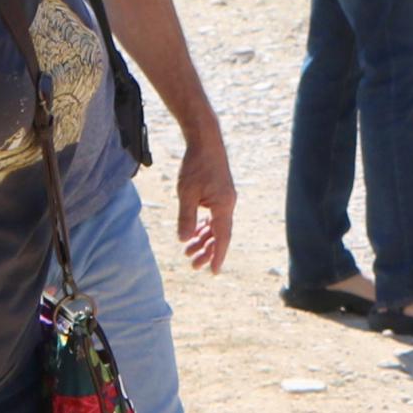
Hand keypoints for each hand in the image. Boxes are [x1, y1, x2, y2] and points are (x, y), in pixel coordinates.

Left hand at [172, 125, 237, 274]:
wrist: (205, 141)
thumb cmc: (195, 165)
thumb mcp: (186, 193)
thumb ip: (186, 217)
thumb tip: (184, 239)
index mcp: (223, 206)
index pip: (222, 237)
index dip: (217, 256)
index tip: (213, 271)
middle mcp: (227, 204)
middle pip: (220, 234)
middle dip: (207, 250)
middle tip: (192, 264)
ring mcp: (224, 198)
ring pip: (216, 225)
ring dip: (204, 239)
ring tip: (188, 251)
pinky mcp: (219, 193)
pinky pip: (214, 215)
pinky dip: (205, 226)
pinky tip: (195, 232)